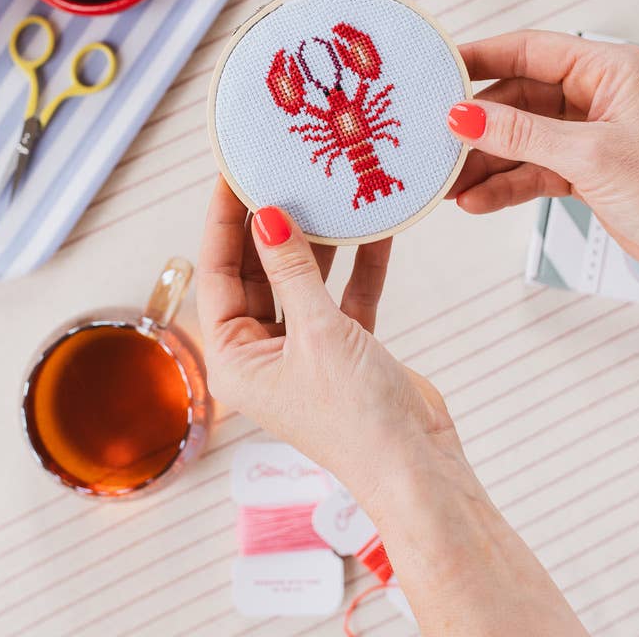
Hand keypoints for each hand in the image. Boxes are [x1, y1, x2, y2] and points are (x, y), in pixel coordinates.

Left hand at [196, 177, 589, 636]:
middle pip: (258, 272)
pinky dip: (357, 266)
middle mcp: (263, 353)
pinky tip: (373, 229)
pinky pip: (342, 295)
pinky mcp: (343, 348)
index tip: (231, 176)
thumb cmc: (357, 420)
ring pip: (302, 279)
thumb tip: (268, 216)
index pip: (218, 274)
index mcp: (234, 359)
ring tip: (321, 189)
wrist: (420, 466)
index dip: (223, 222)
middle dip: (270, 225)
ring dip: (317, 241)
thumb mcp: (319, 334)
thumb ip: (294, 271)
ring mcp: (304, 349)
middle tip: (277, 172)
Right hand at [448, 31, 638, 289]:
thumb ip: (522, 134)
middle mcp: (597, 96)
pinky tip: (477, 200)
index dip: (481, 58)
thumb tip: (465, 116)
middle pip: (518, 99)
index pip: (531, 51)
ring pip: (521, 139)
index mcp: (609, 71)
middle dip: (477, 125)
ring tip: (449, 180)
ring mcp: (589, 134)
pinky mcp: (585, 170)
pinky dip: (505, 185)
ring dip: (485, 162)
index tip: (439, 69)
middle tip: (436, 138)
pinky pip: (532, 169)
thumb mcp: (591, 155)